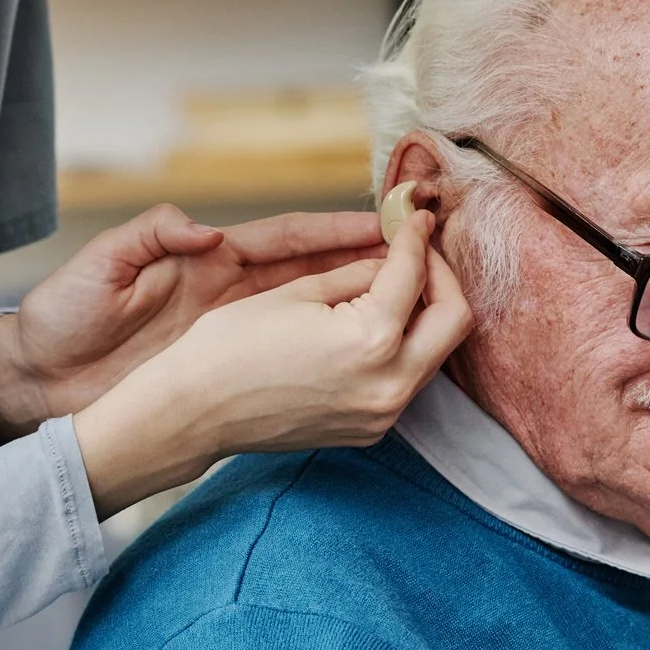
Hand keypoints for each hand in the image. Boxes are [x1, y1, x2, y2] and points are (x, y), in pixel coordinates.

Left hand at [0, 204, 387, 439]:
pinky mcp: (229, 369)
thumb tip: (203, 232)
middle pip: (317, 271)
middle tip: (429, 254)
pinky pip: (298, 358)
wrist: (36, 382)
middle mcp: (228, 291)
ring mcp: (234, 331)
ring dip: (366, 306)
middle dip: (372, 261)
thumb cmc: (59, 321)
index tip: (388, 220)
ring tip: (422, 303)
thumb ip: (147, 238)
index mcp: (206, 262)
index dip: (335, 227)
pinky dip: (338, 353)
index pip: (286, 237)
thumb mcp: (98, 271)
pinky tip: (374, 359)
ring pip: (318, 315)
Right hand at [72, 208, 470, 516]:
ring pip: (436, 353)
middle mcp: (389, 383)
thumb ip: (359, 273)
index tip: (416, 219)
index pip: (415, 274)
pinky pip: (407, 379)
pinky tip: (375, 324)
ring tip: (396, 284)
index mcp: (371, 339)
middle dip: (442, 277)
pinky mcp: (370, 430)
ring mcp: (382, 414)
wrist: (195, 411)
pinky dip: (404, 346)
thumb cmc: (231, 345)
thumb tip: (394, 257)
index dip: (417, 238)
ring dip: (426, 314)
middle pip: (455, 320)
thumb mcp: (299, 292)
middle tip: (419, 253)